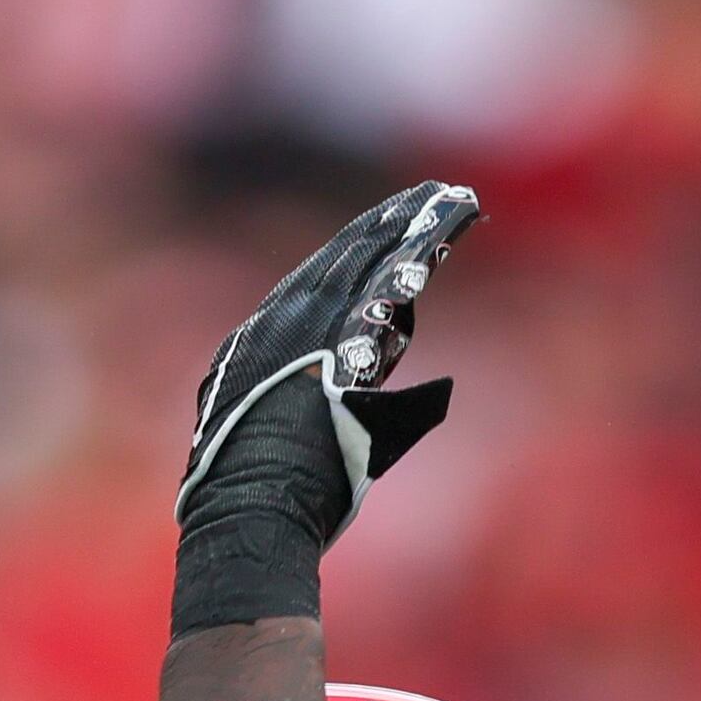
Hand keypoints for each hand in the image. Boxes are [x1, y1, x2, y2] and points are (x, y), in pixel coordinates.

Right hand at [172, 179, 476, 626]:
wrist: (248, 508)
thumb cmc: (262, 496)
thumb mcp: (283, 441)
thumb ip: (318, 411)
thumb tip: (361, 394)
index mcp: (268, 341)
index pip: (320, 281)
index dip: (360, 250)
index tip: (391, 223)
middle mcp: (286, 321)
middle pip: (349, 256)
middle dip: (393, 222)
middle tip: (433, 192)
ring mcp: (310, 327)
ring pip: (372, 261)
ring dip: (415, 228)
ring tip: (452, 199)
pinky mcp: (339, 342)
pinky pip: (388, 288)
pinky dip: (418, 256)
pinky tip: (447, 233)